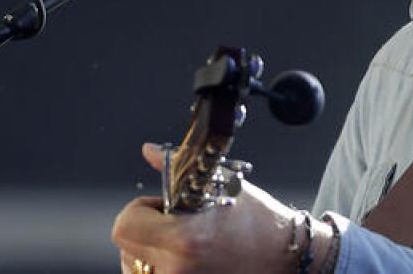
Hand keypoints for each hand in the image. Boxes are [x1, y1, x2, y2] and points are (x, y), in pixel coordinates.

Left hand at [112, 143, 316, 273]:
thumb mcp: (220, 186)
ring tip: (185, 243)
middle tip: (175, 223)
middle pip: (126, 247)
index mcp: (183, 241)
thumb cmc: (259, 224)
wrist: (288, 258)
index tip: (162, 207)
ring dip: (149, 251)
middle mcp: (177, 270)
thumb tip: (150, 151)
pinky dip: (161, 267)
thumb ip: (176, 170)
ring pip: (135, 266)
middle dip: (144, 229)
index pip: (124, 225)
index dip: (140, 210)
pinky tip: (188, 259)